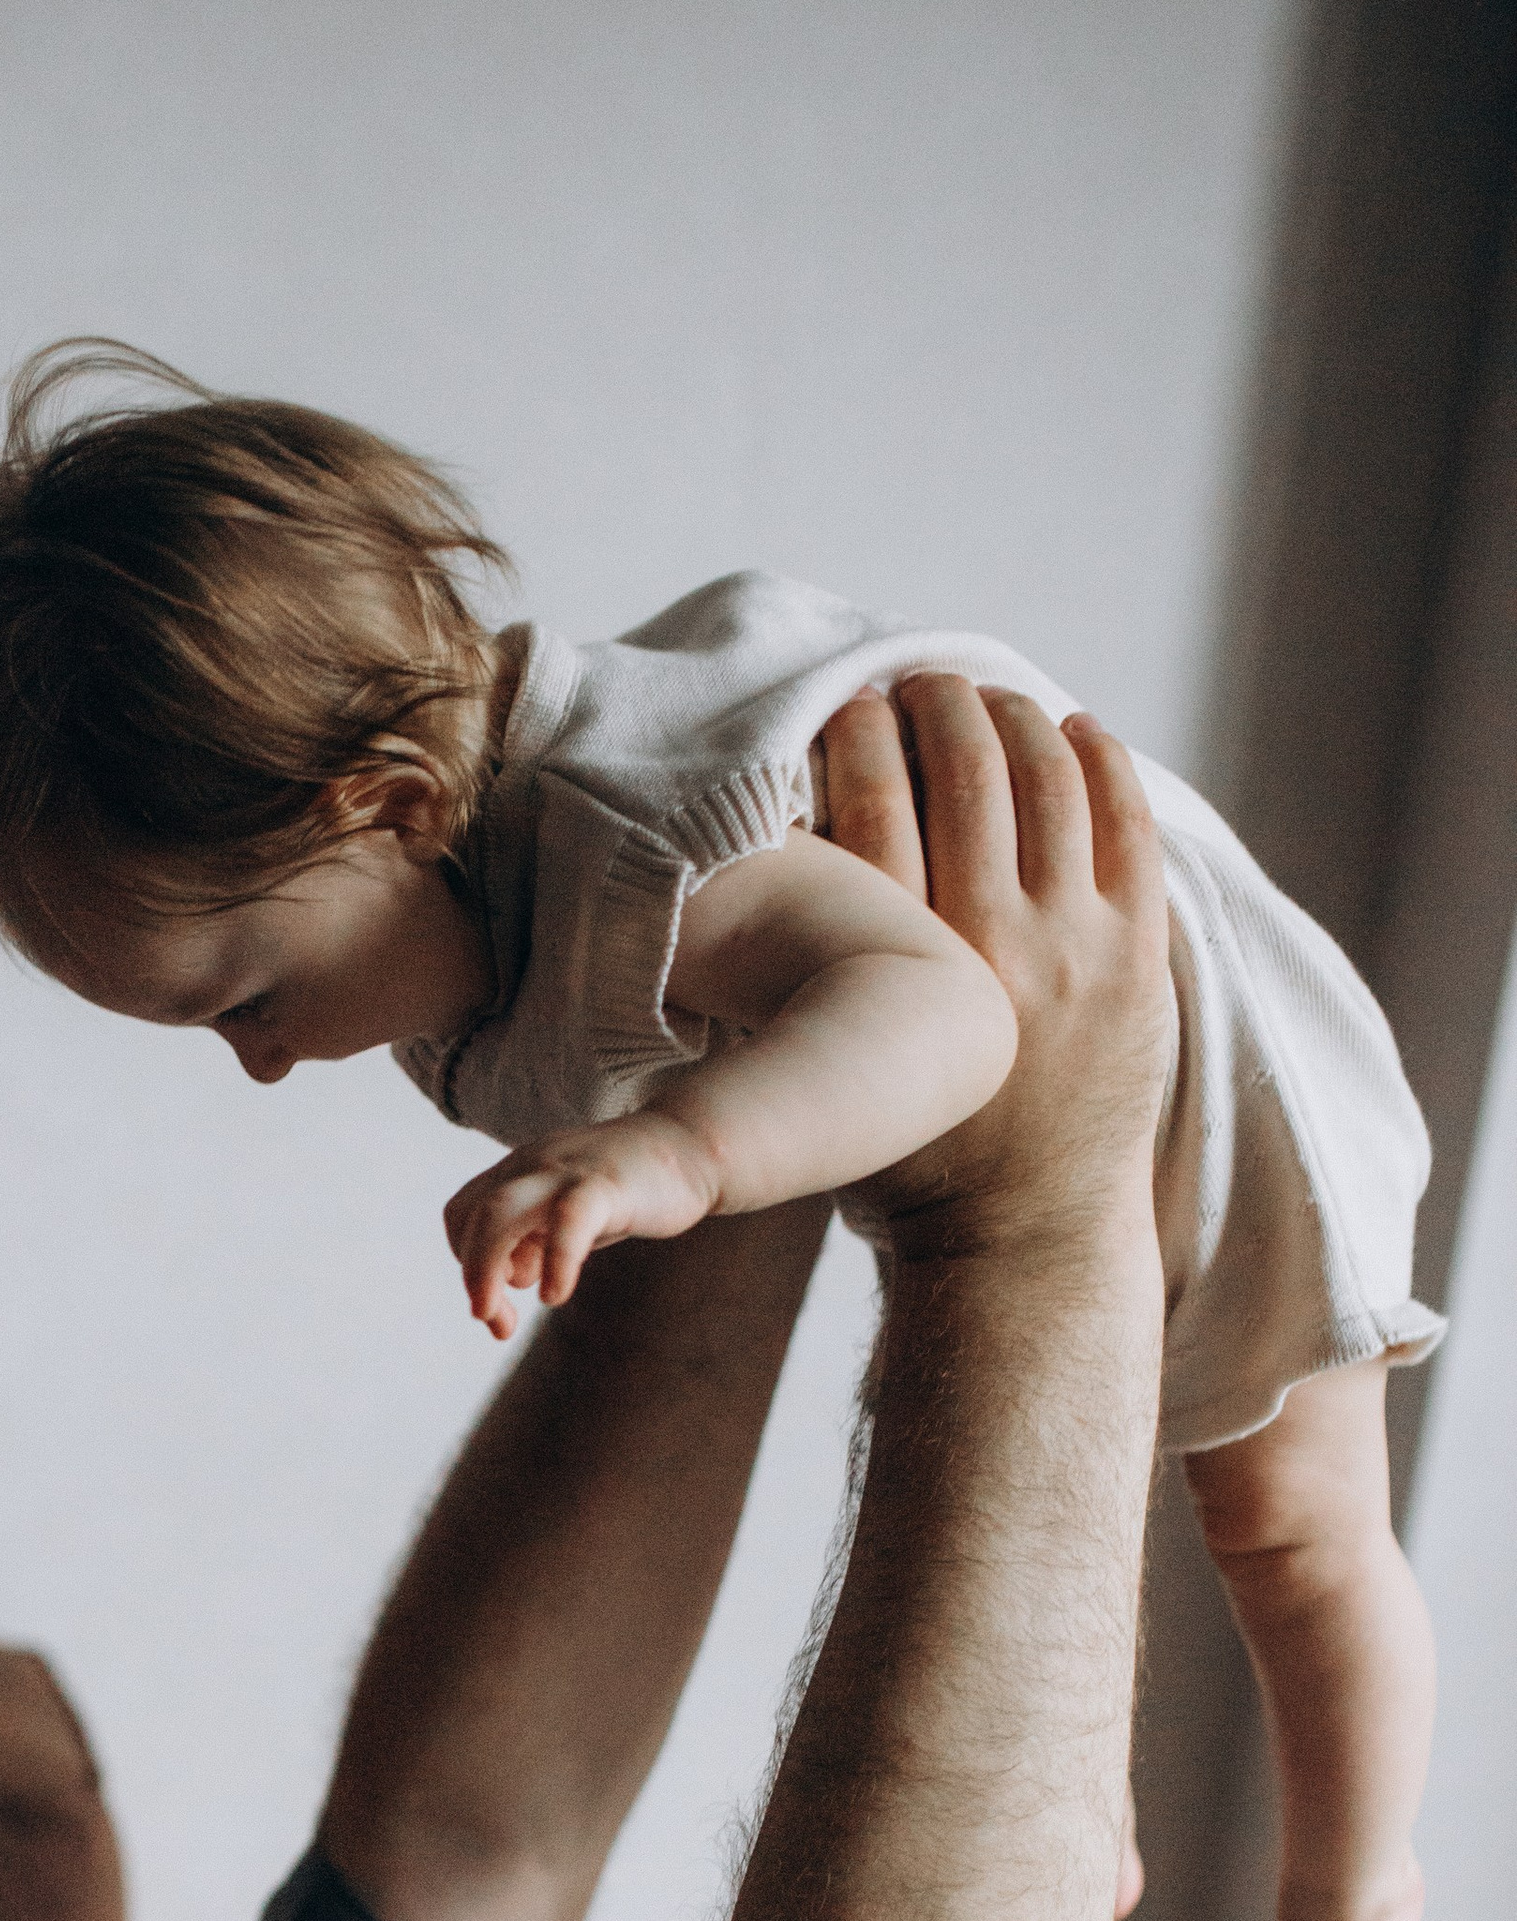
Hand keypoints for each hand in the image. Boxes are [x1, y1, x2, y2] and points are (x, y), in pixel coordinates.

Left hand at [443, 1110, 716, 1338]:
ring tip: (499, 1319)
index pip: (462, 1215)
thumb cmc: (629, 1188)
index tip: (497, 1303)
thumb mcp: (570, 1215)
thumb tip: (514, 1278)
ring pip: (500, 1212)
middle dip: (470, 1274)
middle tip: (489, 1318)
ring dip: (484, 1268)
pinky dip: (553, 1260)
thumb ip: (536, 1242)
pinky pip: (567, 1218)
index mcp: (518, 1173)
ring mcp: (565, 1171)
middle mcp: (531, 1166)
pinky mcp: (605, 1183)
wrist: (693, 1145)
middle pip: (471, 1214)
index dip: (468, 1261)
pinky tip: (555, 1295)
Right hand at [816, 679, 1172, 1245]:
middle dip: (940, 705)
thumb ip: (815, 973)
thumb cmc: (907, 1157)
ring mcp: (1076, 949)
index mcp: (899, 969)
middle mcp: (991, 945)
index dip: (858, 734)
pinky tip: (1079, 734)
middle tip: (920, 684)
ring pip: (1050, 783)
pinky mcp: (1138, 961)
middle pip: (966, 772)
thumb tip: (782, 856)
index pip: (872, 804)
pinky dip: (1103, 764)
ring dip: (1017, 719)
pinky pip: (1129, 828)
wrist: (1021, 1236)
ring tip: (992, 699)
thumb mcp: (831, 1066)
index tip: (848, 708)